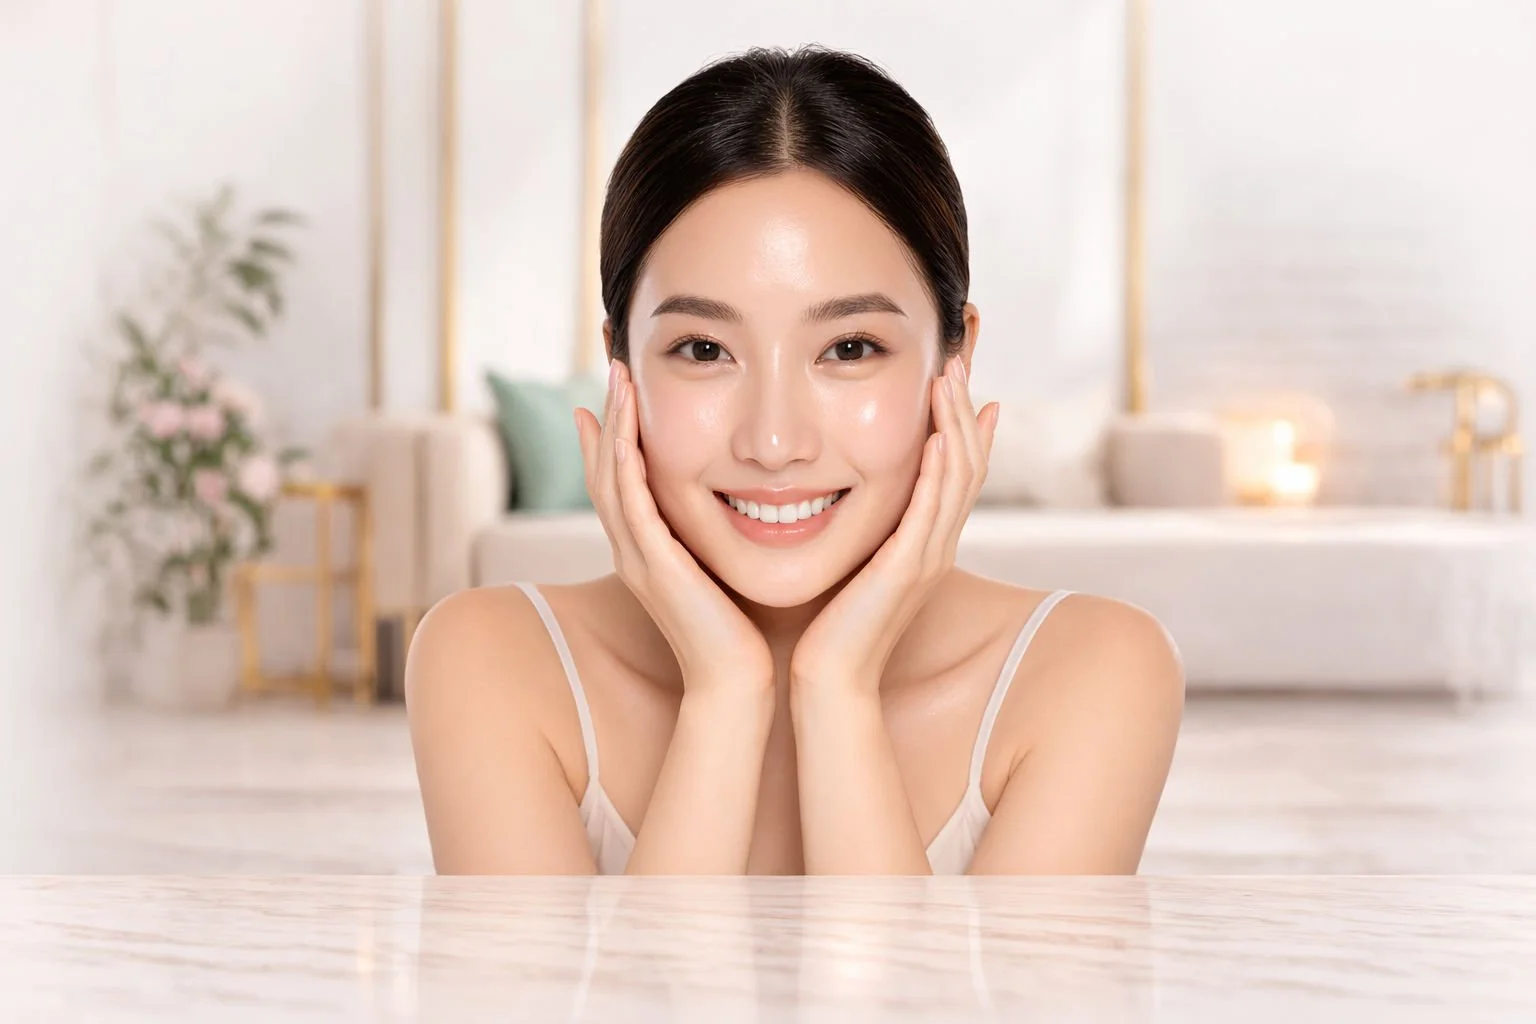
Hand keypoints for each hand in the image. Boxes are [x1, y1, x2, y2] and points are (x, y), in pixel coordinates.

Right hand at [575, 360, 774, 693]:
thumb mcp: (725, 575)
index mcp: (649, 553)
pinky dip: (625, 460)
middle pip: (605, 470)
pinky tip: (628, 426)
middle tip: (612, 367)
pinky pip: (629, 502)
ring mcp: (637, 558)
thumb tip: (750, 508)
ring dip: (613, 424)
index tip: (620, 393)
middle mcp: (634, 552)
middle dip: (607, 416)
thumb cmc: (742, 636)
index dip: (615, 437)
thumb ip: (723, 542)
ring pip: (610, 478)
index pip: (622, 483)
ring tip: (618, 378)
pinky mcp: (652, 565)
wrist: (736, 684)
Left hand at [790, 356, 998, 696]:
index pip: (957, 472)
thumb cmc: (827, 628)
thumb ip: (858, 530)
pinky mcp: (909, 569)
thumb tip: (837, 494)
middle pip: (969, 464)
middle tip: (960, 359)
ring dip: (956, 424)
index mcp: (923, 544)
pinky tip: (938, 436)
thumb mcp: (851, 564)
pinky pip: (934, 511)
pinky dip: (939, 470)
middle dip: (965, 408)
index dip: (965, 426)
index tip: (964, 382)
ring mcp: (927, 557)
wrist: (829, 680)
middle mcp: (935, 546)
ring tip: (952, 377)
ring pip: (959, 478)